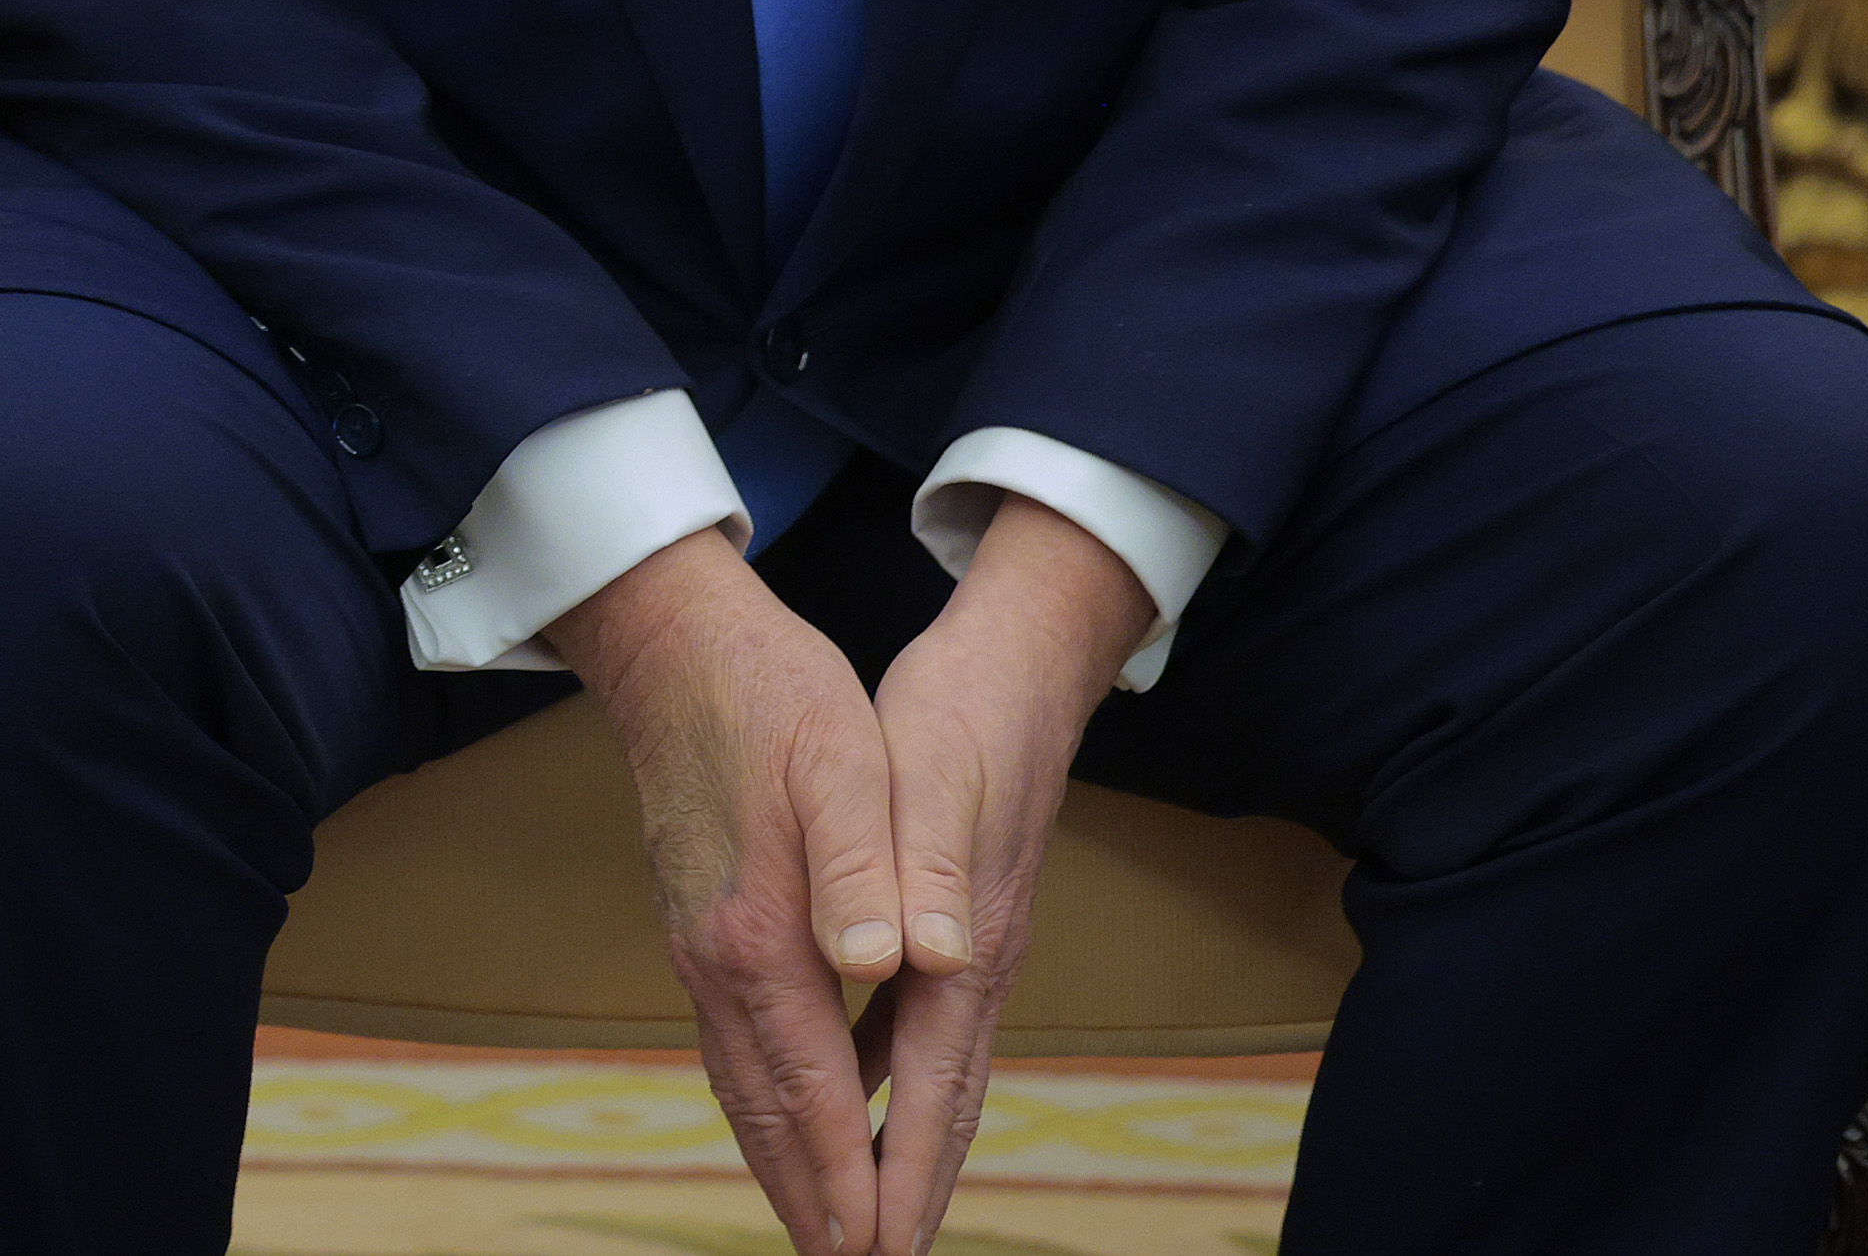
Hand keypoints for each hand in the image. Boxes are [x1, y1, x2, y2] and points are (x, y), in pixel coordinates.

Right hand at [555, 530, 911, 1255]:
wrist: (672, 645)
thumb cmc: (776, 695)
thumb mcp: (844, 763)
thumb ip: (870, 865)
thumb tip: (893, 961)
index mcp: (763, 933)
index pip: (817, 1089)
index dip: (853, 1178)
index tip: (878, 1252)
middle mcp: (716, 957)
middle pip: (768, 1110)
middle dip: (810, 1200)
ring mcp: (697, 943)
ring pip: (742, 1083)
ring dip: (784, 1161)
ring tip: (820, 1228)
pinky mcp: (697, 922)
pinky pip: (733, 1044)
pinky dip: (765, 1102)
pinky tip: (791, 1116)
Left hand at [856, 496, 1151, 1252]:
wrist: (1018, 669)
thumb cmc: (962, 719)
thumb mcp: (926, 780)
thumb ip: (918, 872)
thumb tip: (915, 962)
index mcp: (960, 948)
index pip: (925, 1090)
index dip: (897, 1177)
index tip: (870, 1254)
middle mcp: (973, 967)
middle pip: (937, 1109)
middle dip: (904, 1197)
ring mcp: (969, 953)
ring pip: (928, 1080)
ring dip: (894, 1152)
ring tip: (857, 1221)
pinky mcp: (955, 928)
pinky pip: (912, 1034)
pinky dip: (881, 1082)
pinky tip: (849, 1097)